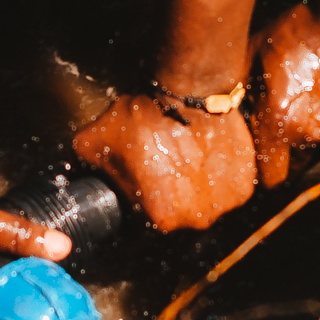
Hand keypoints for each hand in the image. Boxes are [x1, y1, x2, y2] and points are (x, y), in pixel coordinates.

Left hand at [72, 95, 255, 230]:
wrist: (187, 90)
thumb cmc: (143, 117)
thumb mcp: (93, 144)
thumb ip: (84, 169)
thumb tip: (76, 177)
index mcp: (161, 219)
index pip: (144, 229)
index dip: (137, 209)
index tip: (138, 190)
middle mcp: (196, 219)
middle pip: (178, 219)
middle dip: (167, 200)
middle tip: (161, 171)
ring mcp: (225, 203)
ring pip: (204, 206)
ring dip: (195, 191)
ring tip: (184, 162)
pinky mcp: (244, 184)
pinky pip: (226, 190)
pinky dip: (217, 179)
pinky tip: (204, 156)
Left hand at [247, 0, 319, 186]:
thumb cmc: (291, 35)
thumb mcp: (251, 61)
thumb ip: (239, 98)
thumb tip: (222, 116)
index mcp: (279, 124)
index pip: (268, 181)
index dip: (258, 178)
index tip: (251, 167)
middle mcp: (308, 137)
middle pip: (290, 176)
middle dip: (279, 167)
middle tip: (268, 148)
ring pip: (311, 159)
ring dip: (300, 150)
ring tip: (292, 122)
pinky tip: (313, 110)